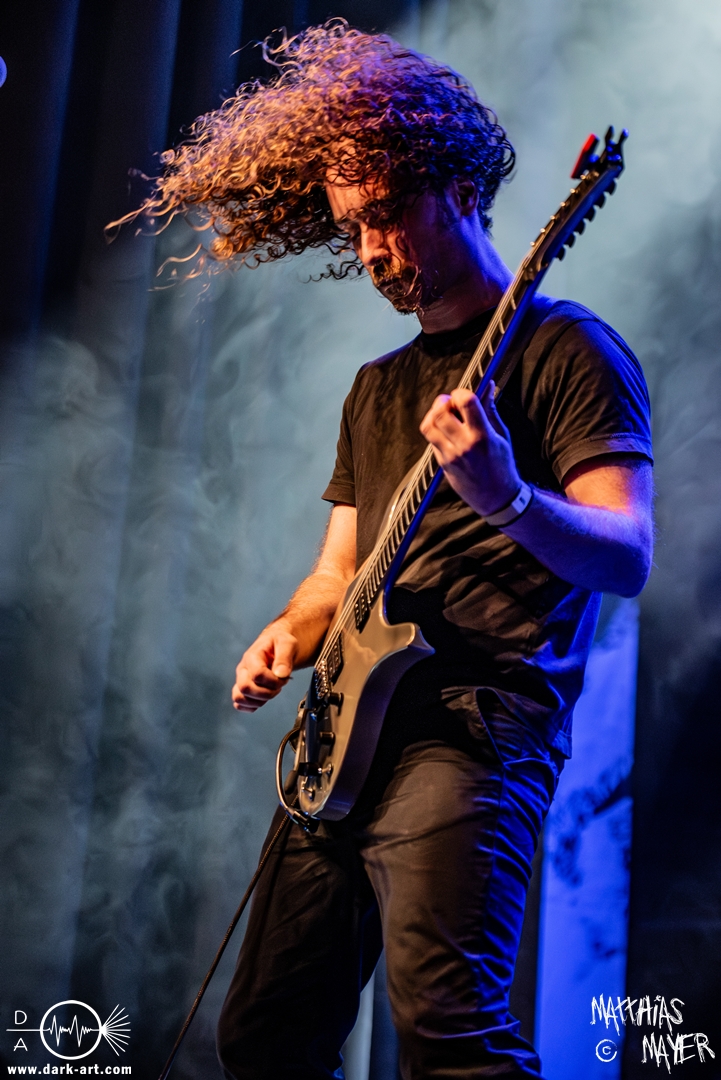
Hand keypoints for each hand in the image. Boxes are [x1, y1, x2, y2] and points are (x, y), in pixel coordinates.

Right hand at [232, 621, 297, 712]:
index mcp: (252, 656)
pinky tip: (264, 699)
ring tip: (272, 691)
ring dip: (259, 701)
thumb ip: (284, 657)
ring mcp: (242, 680)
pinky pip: (240, 704)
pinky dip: (252, 706)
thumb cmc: (280, 643)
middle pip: (245, 688)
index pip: (257, 674)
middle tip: (278, 686)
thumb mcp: (287, 644)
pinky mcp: (243, 689)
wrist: (277, 645)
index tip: (284, 677)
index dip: (273, 681)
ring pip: (240, 698)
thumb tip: (281, 673)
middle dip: (266, 692)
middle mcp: (243, 669)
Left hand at [419, 383, 521, 516]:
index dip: (461, 392)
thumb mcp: (502, 435)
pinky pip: (431, 440)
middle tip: (450, 403)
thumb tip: (488, 385)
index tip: (464, 393)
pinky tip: (447, 432)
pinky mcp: (442, 464)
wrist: (497, 498)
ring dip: (434, 415)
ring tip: (445, 415)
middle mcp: (464, 445)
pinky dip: (436, 430)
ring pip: (429, 426)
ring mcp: (450, 455)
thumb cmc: (503, 466)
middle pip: (440, 413)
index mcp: (483, 435)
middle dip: (443, 401)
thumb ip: (490, 410)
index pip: (466, 402)